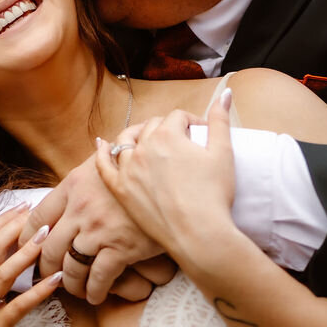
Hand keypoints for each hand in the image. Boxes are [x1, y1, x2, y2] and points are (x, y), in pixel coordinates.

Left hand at [18, 151, 168, 305]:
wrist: (178, 182)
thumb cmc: (150, 166)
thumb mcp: (123, 152)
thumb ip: (104, 156)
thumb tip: (101, 144)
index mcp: (75, 184)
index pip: (38, 215)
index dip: (26, 236)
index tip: (26, 248)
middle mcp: (81, 208)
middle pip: (48, 247)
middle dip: (45, 267)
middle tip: (47, 276)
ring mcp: (99, 231)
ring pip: (70, 267)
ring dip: (69, 283)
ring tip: (74, 289)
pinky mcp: (120, 249)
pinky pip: (96, 278)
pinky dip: (93, 291)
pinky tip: (96, 295)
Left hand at [93, 91, 237, 264]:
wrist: (199, 234)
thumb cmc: (214, 195)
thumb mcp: (223, 152)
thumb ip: (220, 120)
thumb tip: (225, 92)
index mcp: (168, 135)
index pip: (178, 117)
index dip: (192, 121)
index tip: (202, 132)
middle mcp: (143, 147)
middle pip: (152, 126)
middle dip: (167, 128)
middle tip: (180, 140)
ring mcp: (129, 169)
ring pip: (126, 141)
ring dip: (136, 135)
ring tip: (146, 139)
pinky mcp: (121, 191)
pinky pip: (104, 167)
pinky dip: (102, 153)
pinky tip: (102, 144)